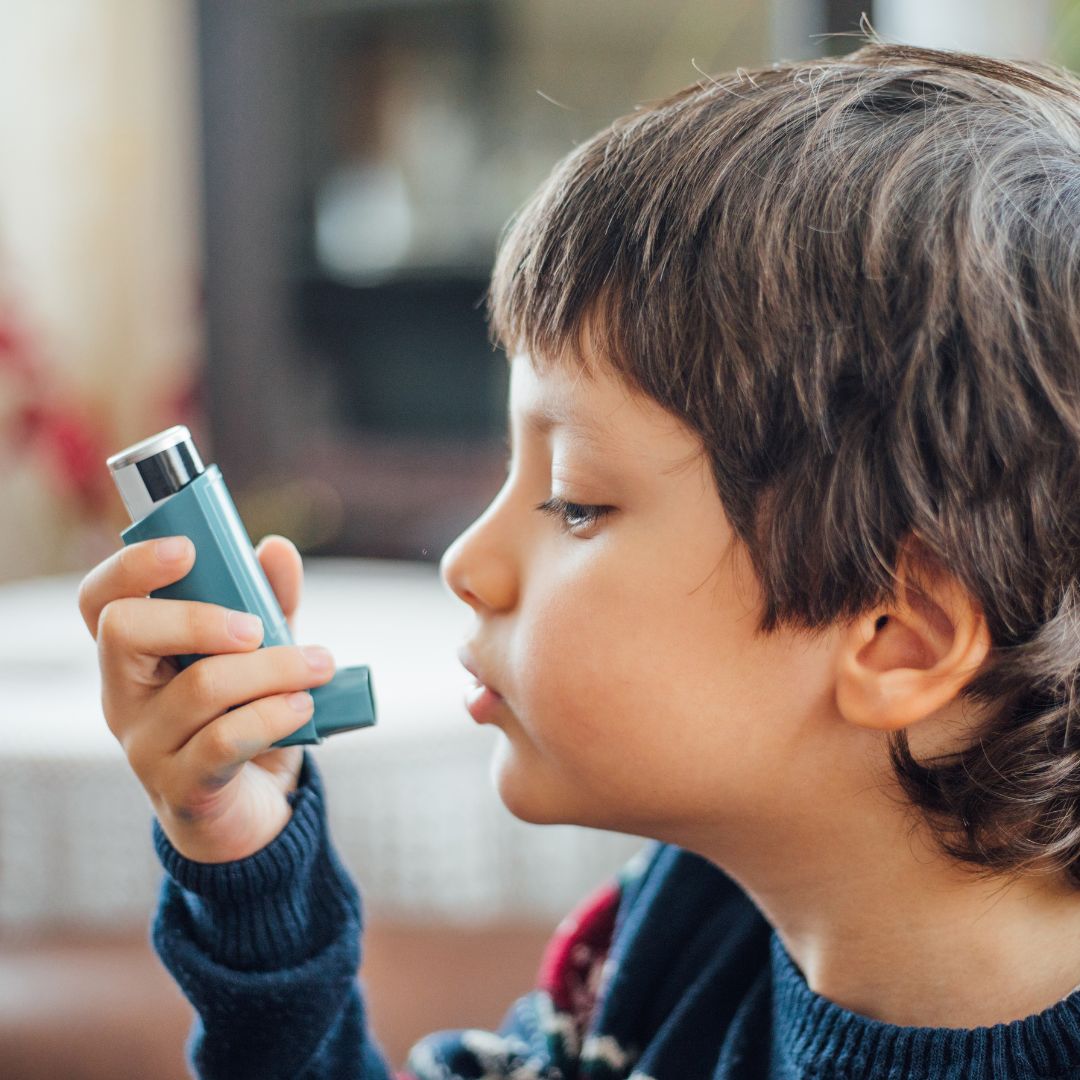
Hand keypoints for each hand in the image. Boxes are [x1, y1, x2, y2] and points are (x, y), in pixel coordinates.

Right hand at [77, 534, 334, 862]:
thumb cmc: (244, 716)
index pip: (100, 600)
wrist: (248, 810)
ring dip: (273, 668)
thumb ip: (269, 601)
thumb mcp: (261, 653)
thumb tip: (276, 549)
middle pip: (125, 630)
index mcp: (134, 654)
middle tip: (257, 628)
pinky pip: (225, 739)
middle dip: (199, 617)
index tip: (188, 549)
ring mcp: (145, 745)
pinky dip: (275, 714)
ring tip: (318, 665)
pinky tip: (304, 706)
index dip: (132, 567)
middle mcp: (123, 696)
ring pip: (200, 686)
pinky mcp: (182, 786)